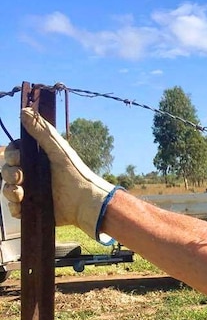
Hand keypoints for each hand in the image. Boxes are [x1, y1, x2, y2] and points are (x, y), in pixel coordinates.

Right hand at [0, 108, 119, 242]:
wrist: (87, 202)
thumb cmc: (76, 174)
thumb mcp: (59, 151)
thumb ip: (42, 132)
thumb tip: (25, 110)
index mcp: (38, 160)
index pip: (14, 154)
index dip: (11, 155)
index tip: (18, 158)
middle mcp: (33, 175)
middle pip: (8, 171)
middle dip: (9, 173)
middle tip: (20, 176)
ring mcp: (33, 192)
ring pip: (9, 189)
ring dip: (9, 190)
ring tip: (20, 193)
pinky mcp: (35, 208)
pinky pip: (16, 208)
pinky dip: (15, 207)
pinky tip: (21, 205)